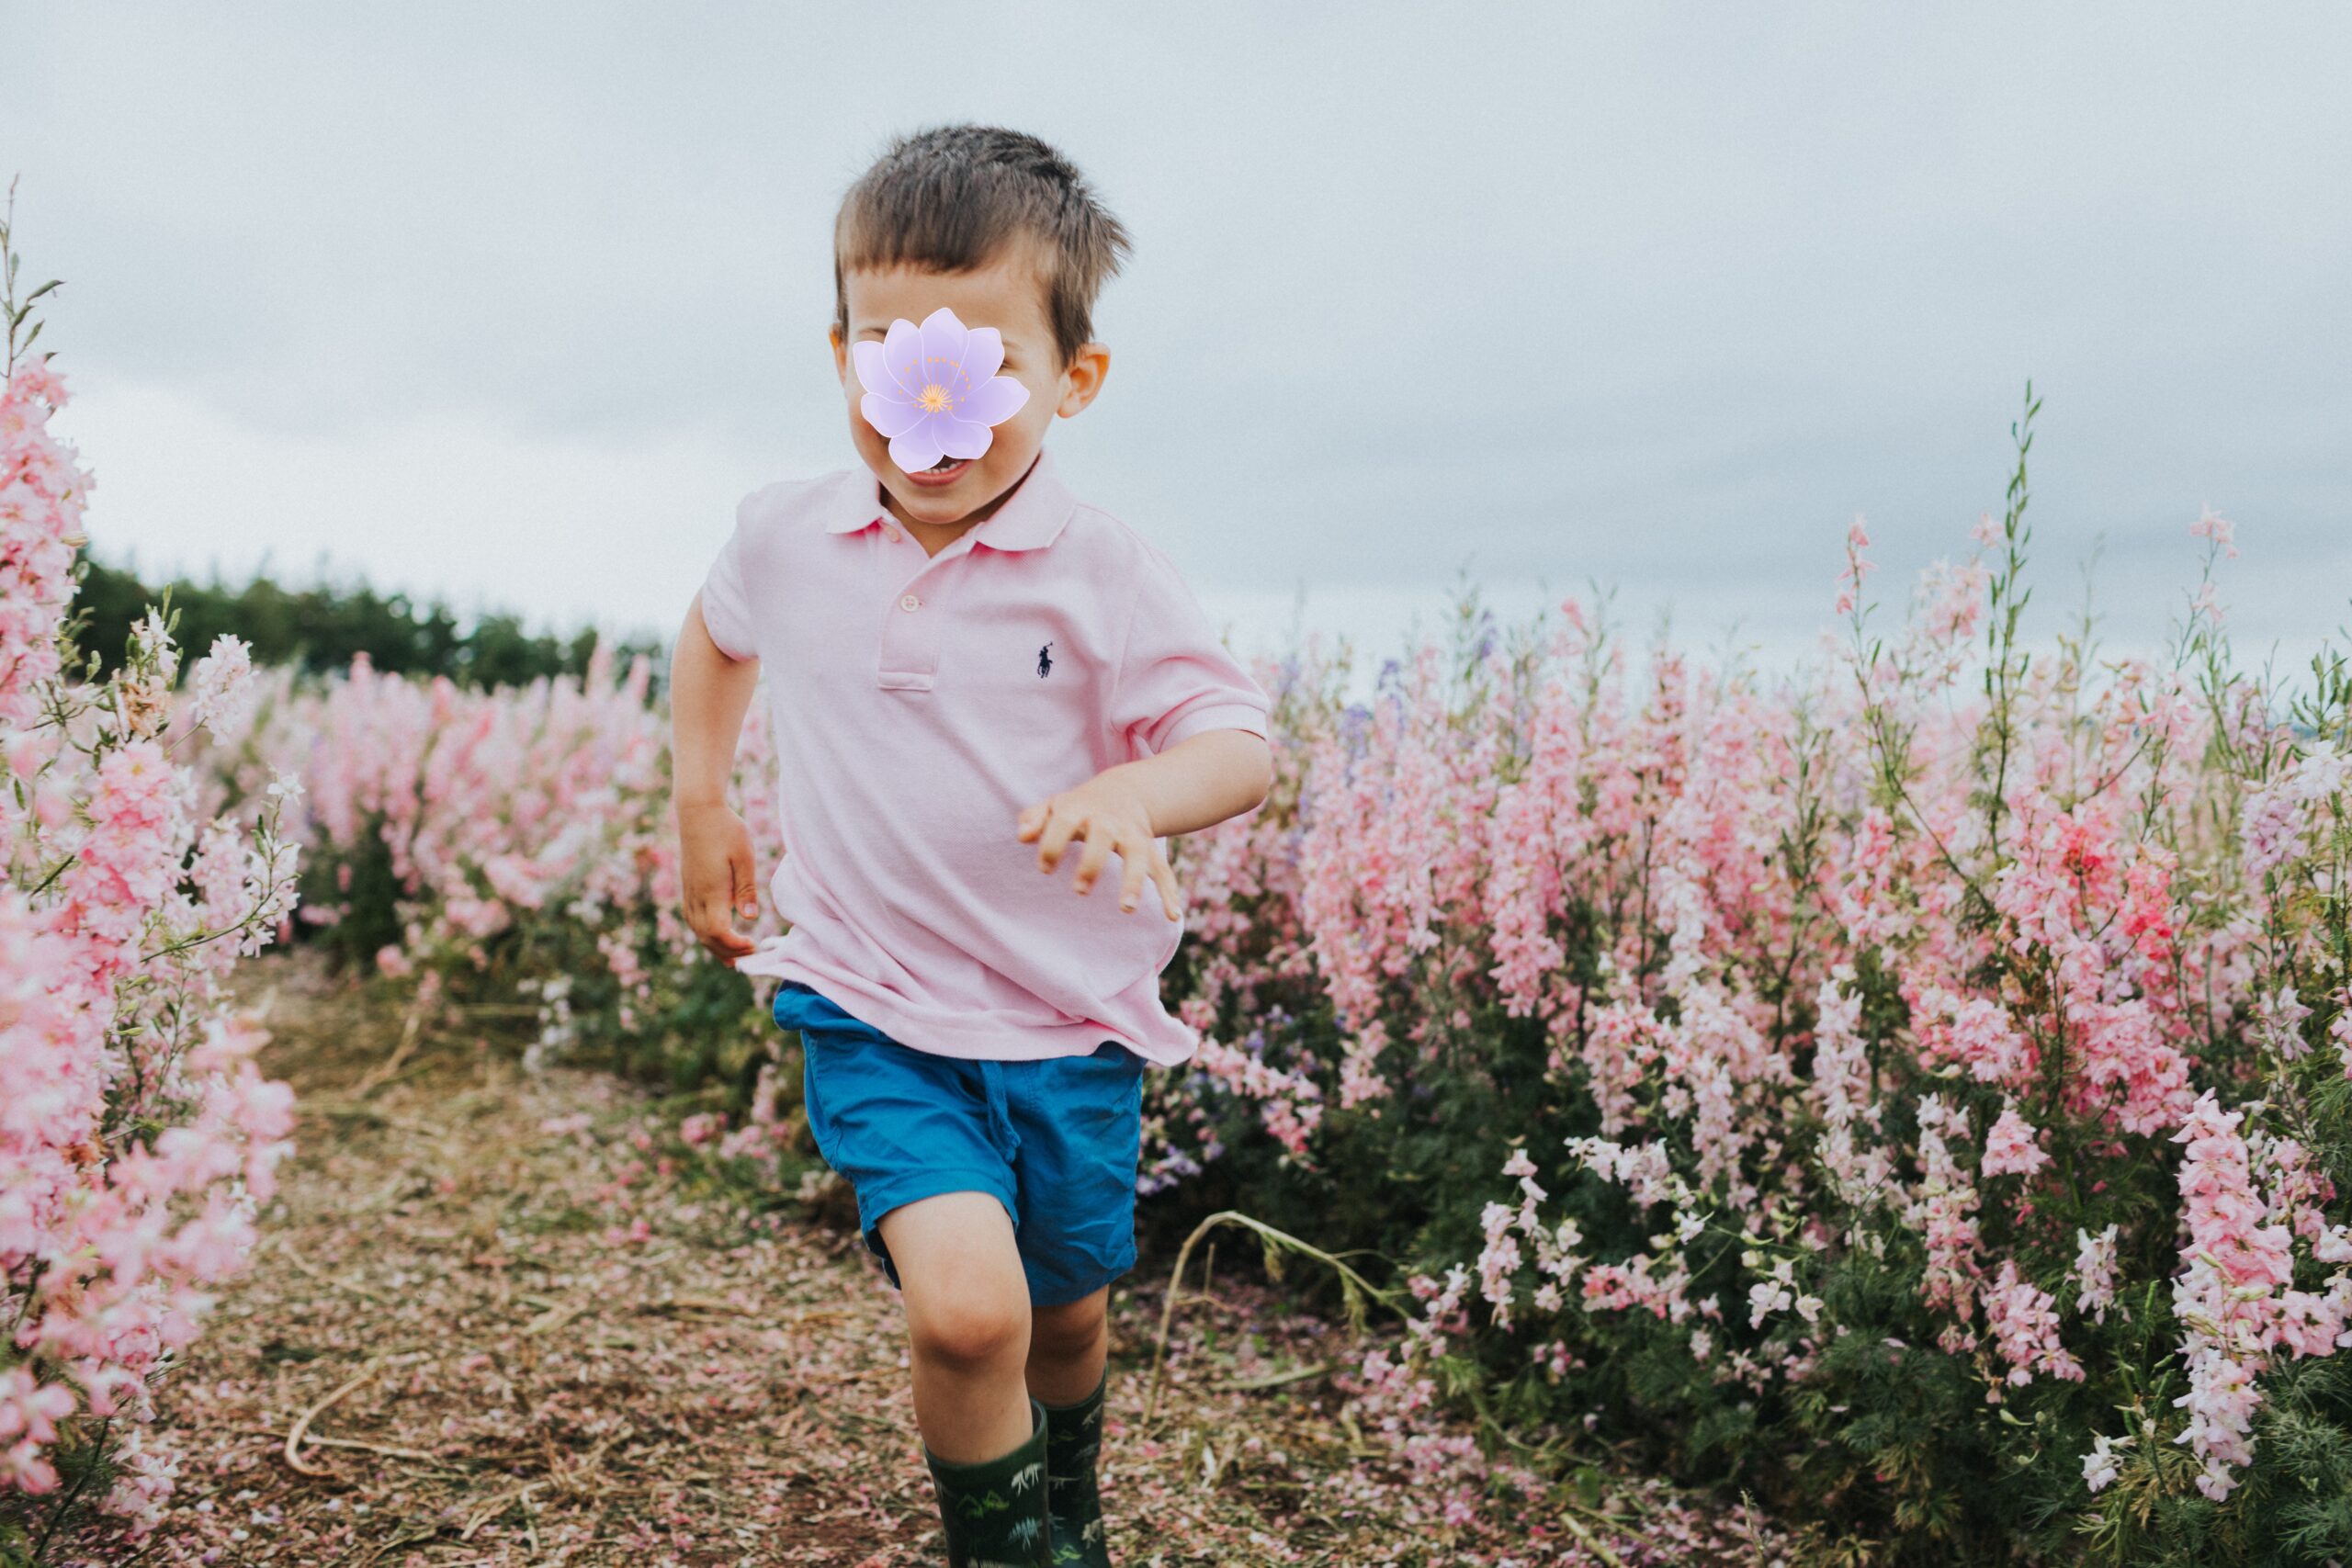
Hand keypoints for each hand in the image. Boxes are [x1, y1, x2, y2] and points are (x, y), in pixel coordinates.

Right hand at [676, 800, 761, 963]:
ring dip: (714, 946)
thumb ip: (746, 889)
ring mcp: (689, 892)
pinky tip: (716, 935)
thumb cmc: (726, 830)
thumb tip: (749, 918)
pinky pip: (693, 919)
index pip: (719, 932)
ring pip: (697, 930)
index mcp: (711, 891)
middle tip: (748, 957)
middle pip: (707, 937)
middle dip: (727, 952)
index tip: (752, 945)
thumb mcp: (744, 856)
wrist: (698, 812)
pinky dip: (705, 933)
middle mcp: (696, 896)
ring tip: (732, 957)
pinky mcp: (688, 887)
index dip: (734, 946)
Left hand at [1016, 769, 1184, 919]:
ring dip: (1133, 881)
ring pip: (1137, 855)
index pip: (1064, 823)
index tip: (1045, 870)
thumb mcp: (1054, 806)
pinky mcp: (1149, 849)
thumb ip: (1033, 818)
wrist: (1125, 791)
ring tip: (1126, 908)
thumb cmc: (1079, 807)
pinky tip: (1172, 917)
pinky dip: (1169, 892)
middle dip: (1092, 863)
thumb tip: (1022, 836)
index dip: (1053, 845)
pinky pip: (1162, 870)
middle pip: (1103, 837)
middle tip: (1079, 890)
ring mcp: (1132, 835)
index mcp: (1080, 810)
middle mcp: (1109, 822)